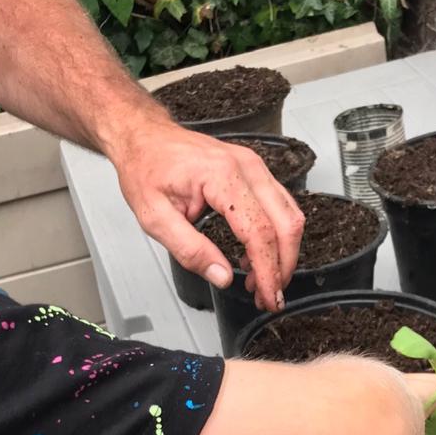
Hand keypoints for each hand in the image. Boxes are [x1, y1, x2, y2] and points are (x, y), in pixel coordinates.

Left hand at [113, 121, 304, 311]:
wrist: (145, 138)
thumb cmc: (147, 168)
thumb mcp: (155, 218)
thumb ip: (189, 250)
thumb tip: (222, 276)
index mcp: (222, 176)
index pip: (259, 231)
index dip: (267, 270)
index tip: (266, 295)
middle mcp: (246, 166)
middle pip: (286, 223)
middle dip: (283, 266)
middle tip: (269, 296)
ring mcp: (254, 166)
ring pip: (290, 214)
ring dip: (283, 252)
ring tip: (262, 280)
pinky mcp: (255, 170)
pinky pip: (280, 205)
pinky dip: (277, 235)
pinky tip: (257, 255)